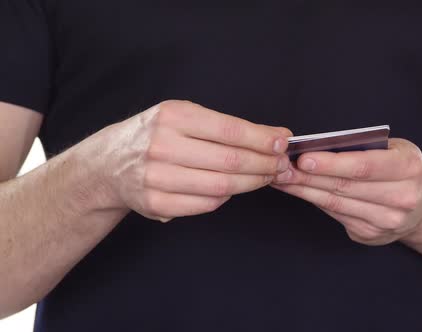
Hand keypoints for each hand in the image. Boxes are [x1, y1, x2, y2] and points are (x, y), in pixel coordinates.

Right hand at [83, 100, 291, 221]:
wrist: (108, 163)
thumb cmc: (154, 135)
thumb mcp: (183, 117)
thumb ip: (227, 127)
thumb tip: (276, 136)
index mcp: (172, 117)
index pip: (229, 130)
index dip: (262, 139)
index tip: (283, 143)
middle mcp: (162, 146)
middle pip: (229, 161)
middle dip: (264, 164)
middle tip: (282, 165)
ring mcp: (156, 177)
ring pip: (221, 186)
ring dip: (252, 184)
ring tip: (267, 177)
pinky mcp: (156, 204)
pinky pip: (206, 204)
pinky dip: (226, 198)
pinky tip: (234, 189)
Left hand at [270, 139, 421, 245]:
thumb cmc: (403, 169)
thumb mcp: (395, 150)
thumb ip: (364, 149)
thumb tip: (318, 149)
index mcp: (408, 169)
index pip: (363, 166)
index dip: (331, 164)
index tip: (303, 158)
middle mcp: (401, 198)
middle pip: (345, 187)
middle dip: (308, 177)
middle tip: (281, 167)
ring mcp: (387, 221)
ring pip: (336, 204)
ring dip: (304, 190)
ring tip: (282, 178)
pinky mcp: (372, 235)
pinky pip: (336, 215)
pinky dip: (314, 201)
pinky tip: (298, 191)